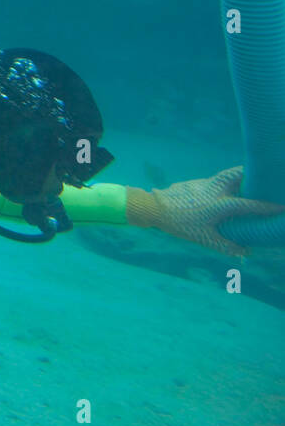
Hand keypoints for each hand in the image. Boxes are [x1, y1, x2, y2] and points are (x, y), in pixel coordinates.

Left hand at [128, 166, 284, 256]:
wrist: (154, 208)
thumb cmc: (180, 224)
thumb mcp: (204, 238)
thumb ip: (226, 245)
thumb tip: (245, 252)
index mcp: (219, 204)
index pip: (249, 204)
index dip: (267, 206)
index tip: (282, 207)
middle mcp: (214, 190)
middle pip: (236, 175)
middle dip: (250, 173)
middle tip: (263, 175)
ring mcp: (203, 183)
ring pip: (225, 175)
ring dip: (237, 175)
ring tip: (247, 178)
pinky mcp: (194, 182)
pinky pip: (214, 179)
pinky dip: (223, 181)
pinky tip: (222, 189)